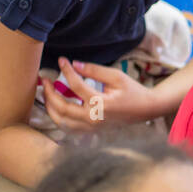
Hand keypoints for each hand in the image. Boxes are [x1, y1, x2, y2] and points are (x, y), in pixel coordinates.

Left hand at [41, 57, 164, 131]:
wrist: (147, 109)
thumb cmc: (133, 91)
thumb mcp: (117, 77)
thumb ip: (94, 70)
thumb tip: (75, 64)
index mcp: (101, 103)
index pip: (76, 85)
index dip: (67, 71)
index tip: (62, 60)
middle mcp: (94, 118)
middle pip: (62, 107)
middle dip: (50, 93)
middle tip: (45, 81)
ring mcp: (92, 127)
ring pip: (62, 121)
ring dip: (50, 108)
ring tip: (47, 95)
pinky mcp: (92, 130)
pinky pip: (69, 128)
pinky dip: (59, 118)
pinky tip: (56, 108)